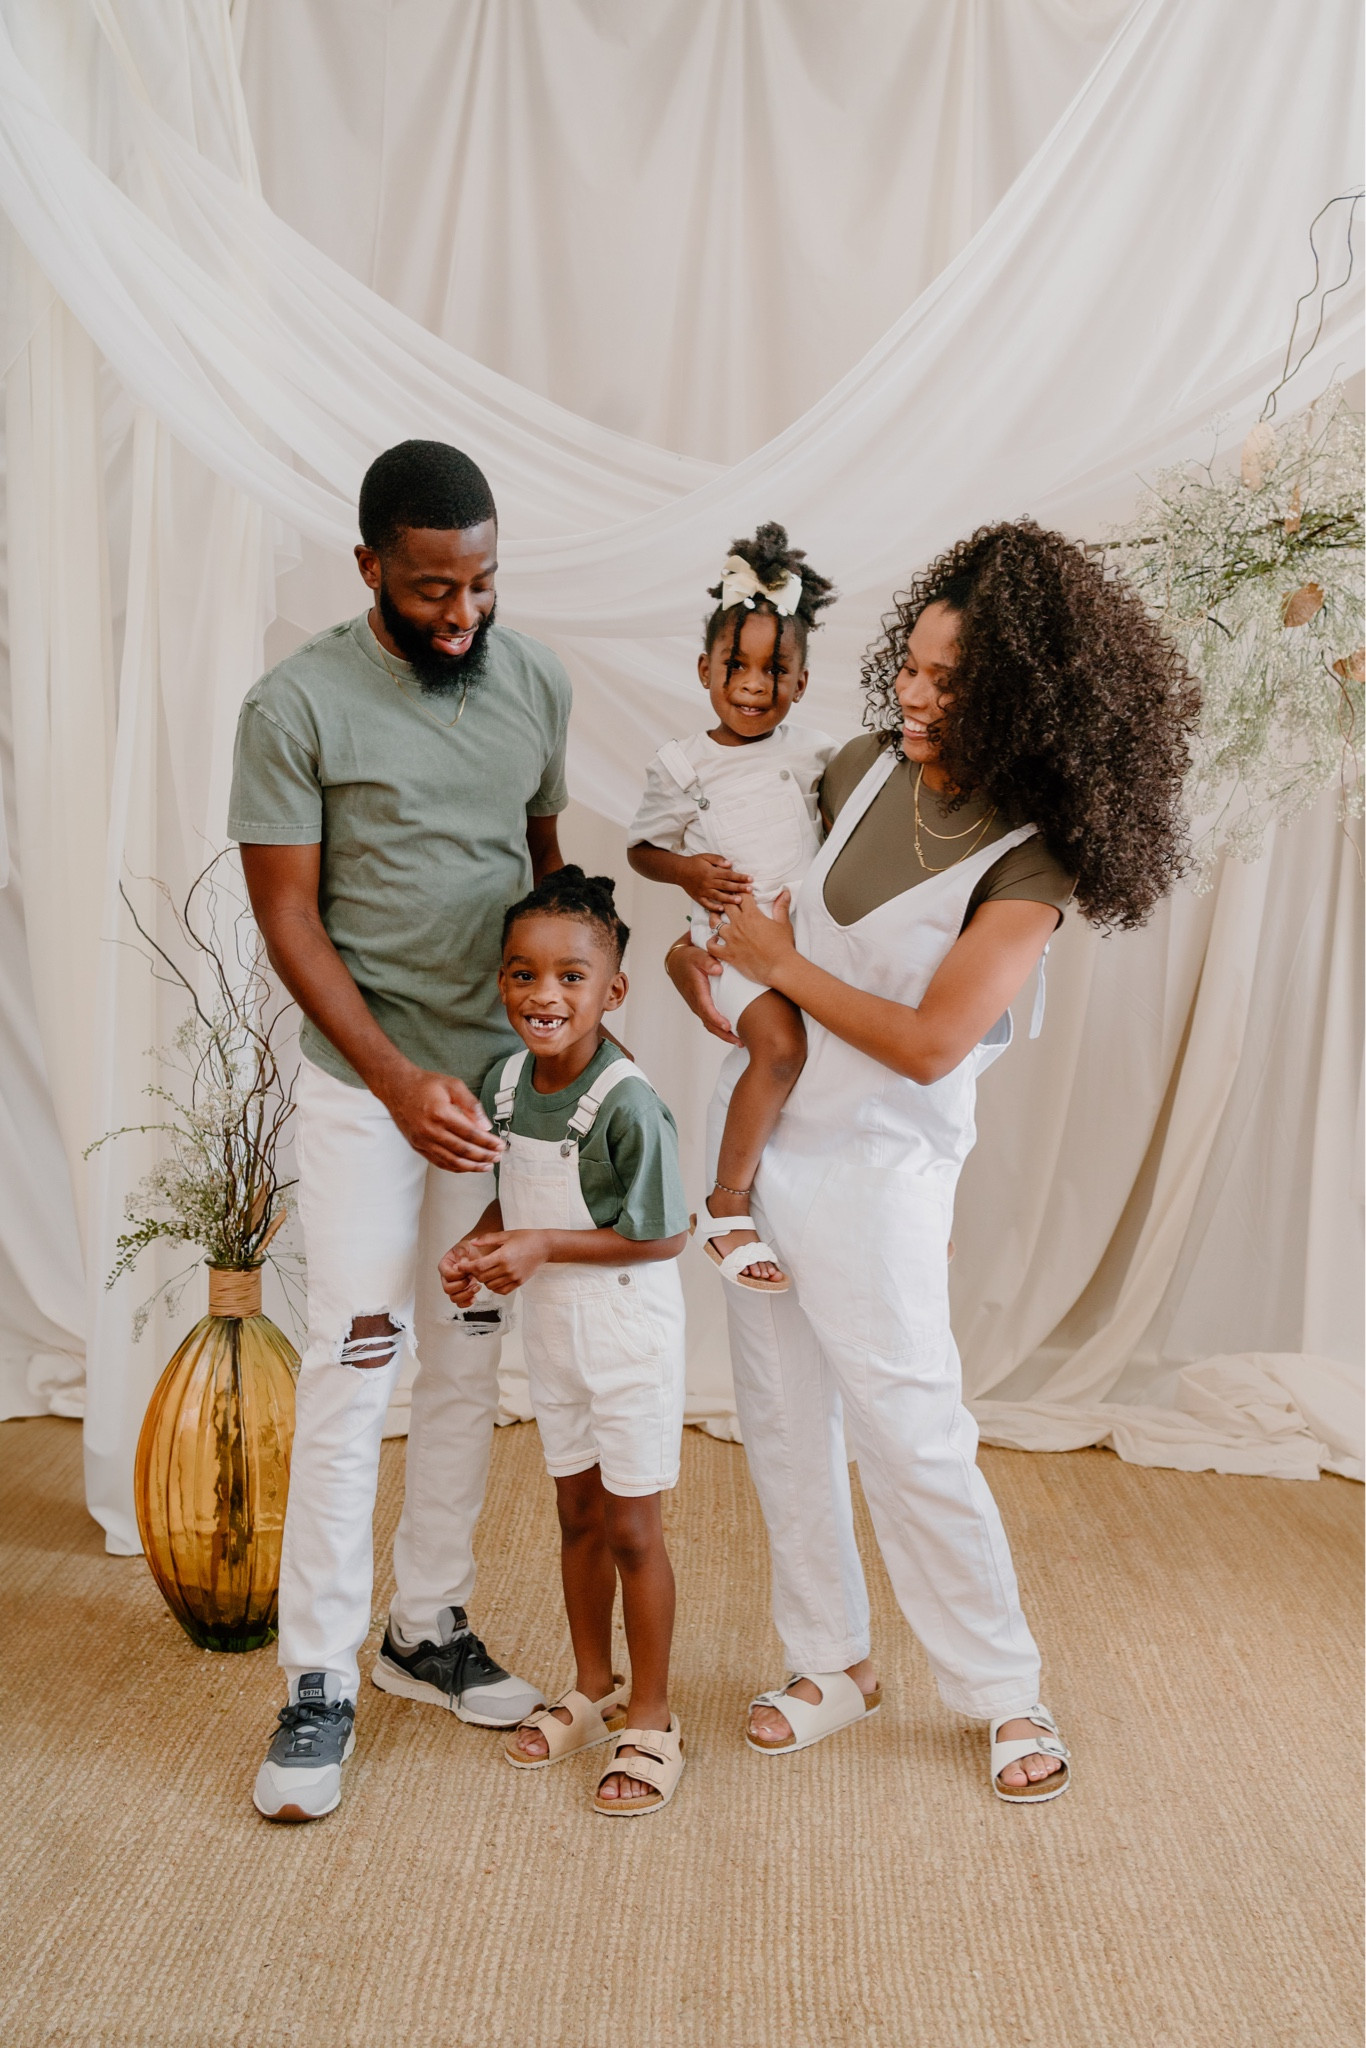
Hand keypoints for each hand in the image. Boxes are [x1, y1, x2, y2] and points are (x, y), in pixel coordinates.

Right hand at [381, 1067, 503, 1171]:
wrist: (396, 1087)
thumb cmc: (425, 1084)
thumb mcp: (453, 1085)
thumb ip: (471, 1104)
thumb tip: (486, 1126)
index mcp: (440, 1114)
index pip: (470, 1134)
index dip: (488, 1142)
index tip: (501, 1145)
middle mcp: (430, 1130)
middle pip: (463, 1150)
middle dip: (484, 1156)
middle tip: (498, 1157)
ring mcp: (422, 1141)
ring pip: (451, 1160)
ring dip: (472, 1166)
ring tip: (487, 1166)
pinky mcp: (417, 1146)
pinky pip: (439, 1162)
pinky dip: (455, 1167)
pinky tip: (467, 1166)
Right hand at [438, 1240, 482, 1305]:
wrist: (476, 1252)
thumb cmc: (468, 1248)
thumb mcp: (464, 1247)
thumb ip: (462, 1255)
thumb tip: (462, 1264)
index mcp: (444, 1265)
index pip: (448, 1275)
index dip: (459, 1275)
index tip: (468, 1271)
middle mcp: (446, 1278)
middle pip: (448, 1289)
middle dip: (462, 1286)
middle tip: (473, 1279)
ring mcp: (453, 1286)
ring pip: (453, 1298)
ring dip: (466, 1295)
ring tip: (477, 1287)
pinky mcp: (460, 1292)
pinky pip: (460, 1303)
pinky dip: (467, 1302)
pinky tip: (475, 1297)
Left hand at [454, 1229, 549, 1294]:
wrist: (545, 1247)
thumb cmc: (526, 1238)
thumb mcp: (506, 1234)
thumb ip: (487, 1239)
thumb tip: (472, 1242)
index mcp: (503, 1256)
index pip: (479, 1266)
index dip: (466, 1267)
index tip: (459, 1266)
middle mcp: (508, 1269)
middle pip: (482, 1277)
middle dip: (474, 1273)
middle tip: (471, 1267)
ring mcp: (514, 1278)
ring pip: (490, 1286)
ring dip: (484, 1280)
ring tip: (484, 1272)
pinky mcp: (519, 1283)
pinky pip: (501, 1290)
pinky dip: (494, 1287)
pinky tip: (494, 1278)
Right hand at [665, 936, 740, 1045]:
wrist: (677, 962)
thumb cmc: (688, 958)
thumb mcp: (697, 955)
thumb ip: (707, 961)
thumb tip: (718, 970)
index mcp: (697, 991)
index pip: (706, 1009)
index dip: (717, 1019)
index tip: (728, 1027)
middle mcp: (697, 1002)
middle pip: (710, 1023)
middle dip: (724, 1034)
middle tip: (740, 1042)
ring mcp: (698, 1006)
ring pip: (710, 1025)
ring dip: (724, 1035)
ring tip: (740, 1042)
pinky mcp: (702, 1007)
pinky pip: (711, 1021)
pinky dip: (721, 1029)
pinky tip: (733, 1033)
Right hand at [680, 853, 753, 913]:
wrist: (679, 871)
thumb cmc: (694, 863)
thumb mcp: (706, 857)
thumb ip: (718, 859)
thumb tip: (730, 864)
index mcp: (711, 872)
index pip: (728, 875)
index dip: (740, 877)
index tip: (750, 879)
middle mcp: (708, 882)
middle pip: (726, 886)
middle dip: (739, 888)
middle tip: (750, 890)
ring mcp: (703, 891)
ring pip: (718, 896)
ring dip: (729, 899)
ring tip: (739, 901)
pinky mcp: (698, 897)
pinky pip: (706, 904)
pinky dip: (713, 907)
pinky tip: (722, 909)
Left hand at [707, 889, 795, 984]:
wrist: (780, 968)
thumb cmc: (783, 946)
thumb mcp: (783, 923)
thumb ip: (781, 906)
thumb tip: (785, 892)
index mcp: (752, 915)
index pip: (741, 896)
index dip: (740, 892)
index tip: (740, 891)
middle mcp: (738, 925)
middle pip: (726, 906)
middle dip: (726, 900)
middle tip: (725, 899)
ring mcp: (731, 939)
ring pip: (714, 923)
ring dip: (714, 918)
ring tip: (716, 916)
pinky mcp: (728, 954)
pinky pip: (711, 946)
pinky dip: (710, 942)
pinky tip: (714, 940)